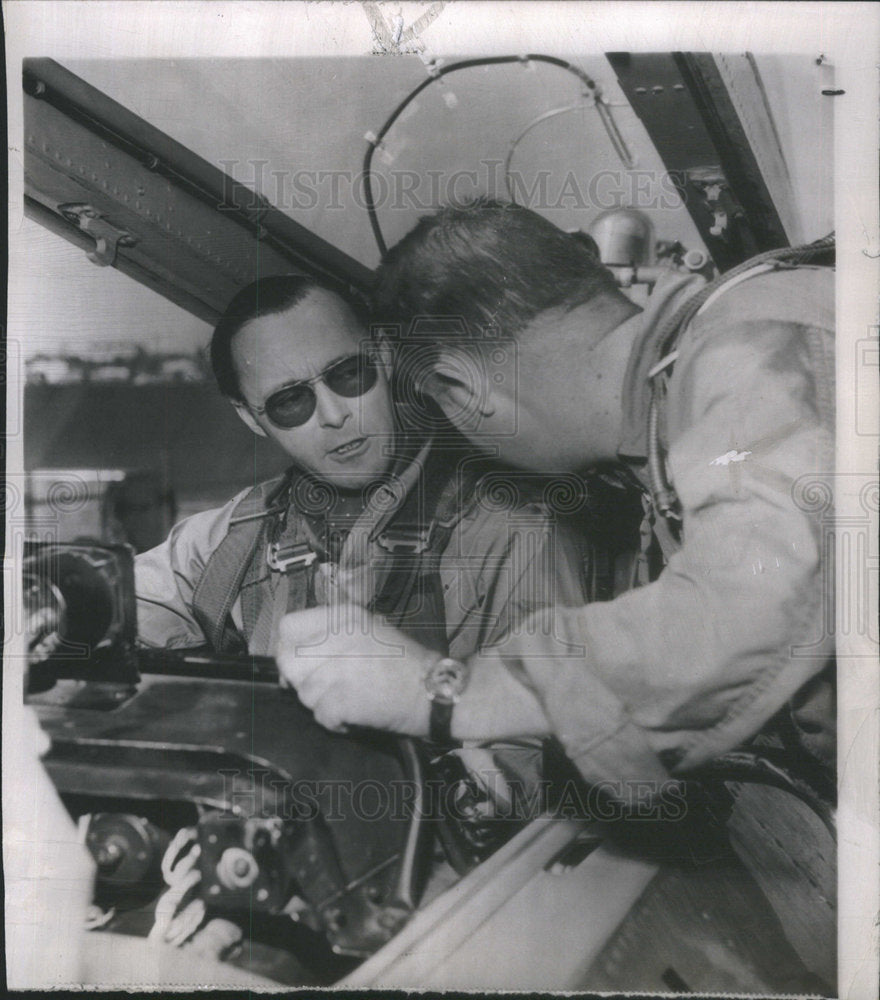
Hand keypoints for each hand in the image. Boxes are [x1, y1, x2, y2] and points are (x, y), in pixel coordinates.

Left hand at [274, 604, 434, 734]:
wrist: (435, 690)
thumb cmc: (407, 663)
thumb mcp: (371, 628)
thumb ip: (334, 634)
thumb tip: (299, 651)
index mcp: (343, 617)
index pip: (288, 626)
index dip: (289, 646)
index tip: (299, 660)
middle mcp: (337, 638)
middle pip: (288, 661)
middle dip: (301, 679)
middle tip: (321, 687)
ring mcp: (338, 669)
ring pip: (304, 693)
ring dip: (321, 703)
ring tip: (347, 700)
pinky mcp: (342, 699)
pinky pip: (320, 715)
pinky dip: (335, 722)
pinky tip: (354, 715)